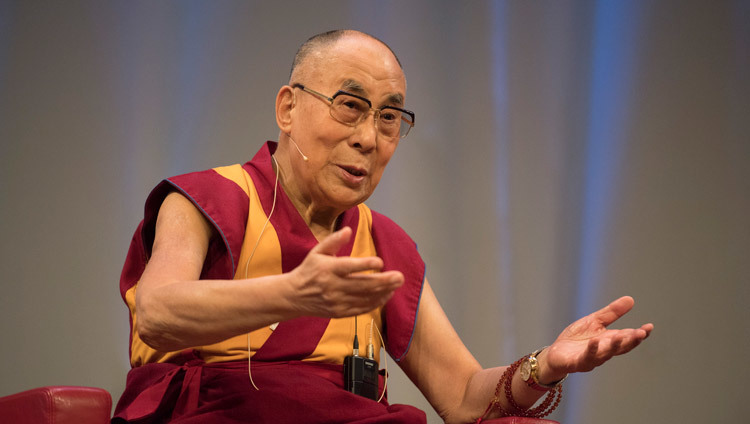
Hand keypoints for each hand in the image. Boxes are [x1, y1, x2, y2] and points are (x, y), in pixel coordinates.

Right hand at [289, 227, 403, 317]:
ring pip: (364, 298)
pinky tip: (386, 295)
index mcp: (328, 269)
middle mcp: (333, 286)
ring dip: (383, 292)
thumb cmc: (309, 270)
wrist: (293, 296)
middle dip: (383, 281)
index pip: (349, 267)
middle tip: (400, 276)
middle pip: (362, 285)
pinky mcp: (340, 312)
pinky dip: (376, 303)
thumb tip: (348, 230)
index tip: (380, 262)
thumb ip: (334, 240)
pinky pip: (361, 308)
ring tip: (397, 285)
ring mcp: (337, 301)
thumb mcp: (317, 251)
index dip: (365, 265)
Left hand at [538, 296, 653, 381]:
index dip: (639, 334)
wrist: (555, 354)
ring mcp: (591, 358)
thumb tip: (631, 299)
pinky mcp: (577, 362)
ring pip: (605, 354)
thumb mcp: (594, 321)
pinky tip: (595, 341)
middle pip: (621, 348)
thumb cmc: (576, 339)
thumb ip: (611, 313)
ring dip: (614, 346)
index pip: (628, 338)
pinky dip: (592, 350)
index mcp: (609, 341)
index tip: (649, 327)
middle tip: (642, 333)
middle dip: (631, 341)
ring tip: (621, 336)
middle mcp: (603, 351)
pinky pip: (586, 357)